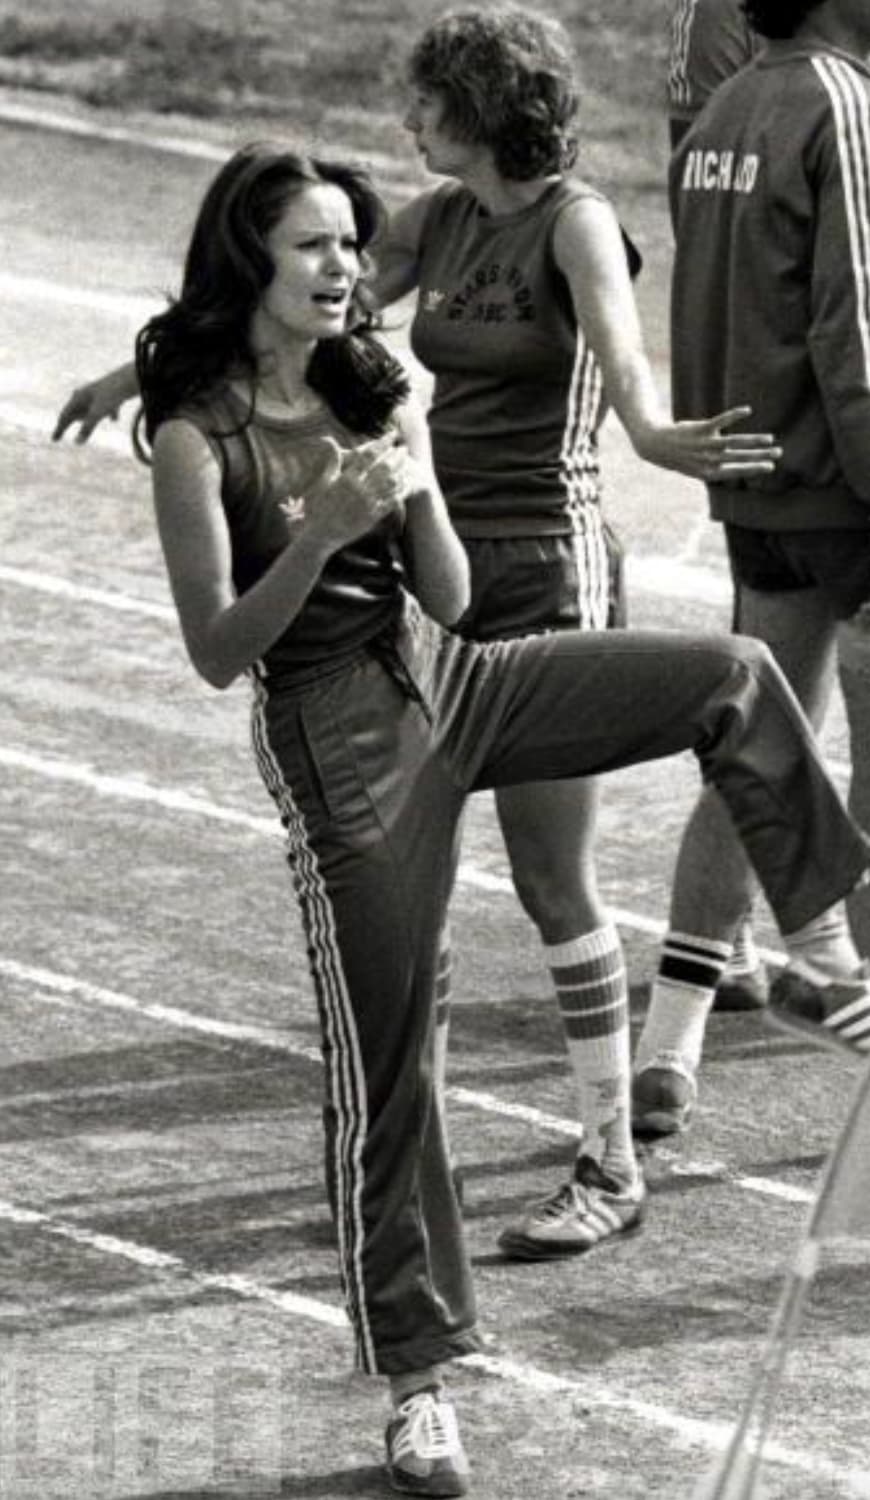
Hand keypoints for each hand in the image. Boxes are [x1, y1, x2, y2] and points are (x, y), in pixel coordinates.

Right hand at [52, 371, 130, 443]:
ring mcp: (97, 393)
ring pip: (88, 407)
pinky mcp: (110, 394)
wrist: (128, 378)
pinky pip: (106, 406)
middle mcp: (84, 394)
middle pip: (74, 410)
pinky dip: (108, 412)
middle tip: (61, 429)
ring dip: (86, 415)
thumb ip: (87, 428)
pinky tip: (114, 419)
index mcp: (78, 398)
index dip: (60, 429)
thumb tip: (77, 442)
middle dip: (69, 420)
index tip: (54, 439)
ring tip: (81, 420)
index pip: (65, 416)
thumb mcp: (97, 413)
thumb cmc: (110, 394)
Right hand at [303, 433, 407, 548]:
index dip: (382, 443)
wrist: (321, 534)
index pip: (368, 455)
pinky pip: (390, 502)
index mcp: (346, 478)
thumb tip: (328, 439)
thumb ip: (331, 461)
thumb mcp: (323, 482)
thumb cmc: (319, 507)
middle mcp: (359, 490)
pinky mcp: (372, 517)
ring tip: (408, 464)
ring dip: (401, 472)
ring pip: (390, 484)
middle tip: (404, 449)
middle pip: (384, 468)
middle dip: (396, 456)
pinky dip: (400, 492)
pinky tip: (406, 485)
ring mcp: (367, 504)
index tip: (392, 435)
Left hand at [638, 406, 781, 480]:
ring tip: (770, 439)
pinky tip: (747, 411)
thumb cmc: (679, 455)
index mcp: (707, 473)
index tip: (770, 468)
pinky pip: (720, 422)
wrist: (654, 445)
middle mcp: (707, 460)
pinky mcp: (699, 430)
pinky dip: (734, 416)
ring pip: (733, 443)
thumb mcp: (696, 465)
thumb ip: (716, 461)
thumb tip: (734, 453)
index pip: (735, 472)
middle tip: (778, 454)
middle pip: (739, 458)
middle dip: (760, 456)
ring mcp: (703, 445)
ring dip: (753, 441)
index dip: (753, 469)